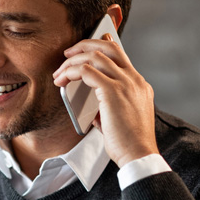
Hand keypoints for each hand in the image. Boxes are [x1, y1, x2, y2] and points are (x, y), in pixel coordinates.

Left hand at [53, 33, 159, 167]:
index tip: (84, 48)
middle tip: (68, 54)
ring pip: (94, 56)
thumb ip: (109, 107)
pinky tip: (62, 81)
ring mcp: (125, 83)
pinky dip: (71, 72)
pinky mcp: (112, 91)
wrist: (139, 155)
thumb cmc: (129, 143)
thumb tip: (93, 107)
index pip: (120, 54)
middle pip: (108, 47)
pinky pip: (86, 71)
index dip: (100, 46)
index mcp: (139, 85)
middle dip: (84, 45)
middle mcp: (134, 80)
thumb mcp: (122, 118)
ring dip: (72, 61)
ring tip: (59, 72)